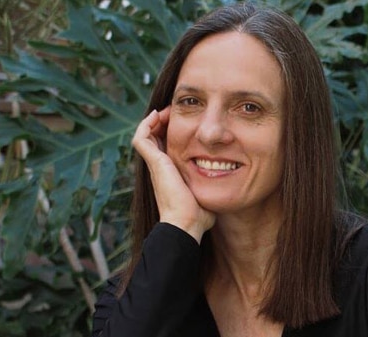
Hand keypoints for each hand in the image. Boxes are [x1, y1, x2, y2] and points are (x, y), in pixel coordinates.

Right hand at [132, 107, 214, 243]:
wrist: (186, 224)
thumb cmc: (198, 215)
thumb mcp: (208, 194)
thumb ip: (213, 187)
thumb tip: (226, 188)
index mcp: (171, 173)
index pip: (167, 147)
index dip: (172, 133)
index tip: (187, 123)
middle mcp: (160, 168)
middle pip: (154, 138)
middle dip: (164, 123)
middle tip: (175, 113)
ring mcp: (155, 165)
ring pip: (145, 136)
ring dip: (153, 121)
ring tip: (166, 111)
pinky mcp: (154, 162)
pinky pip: (141, 138)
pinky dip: (146, 125)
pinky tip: (158, 115)